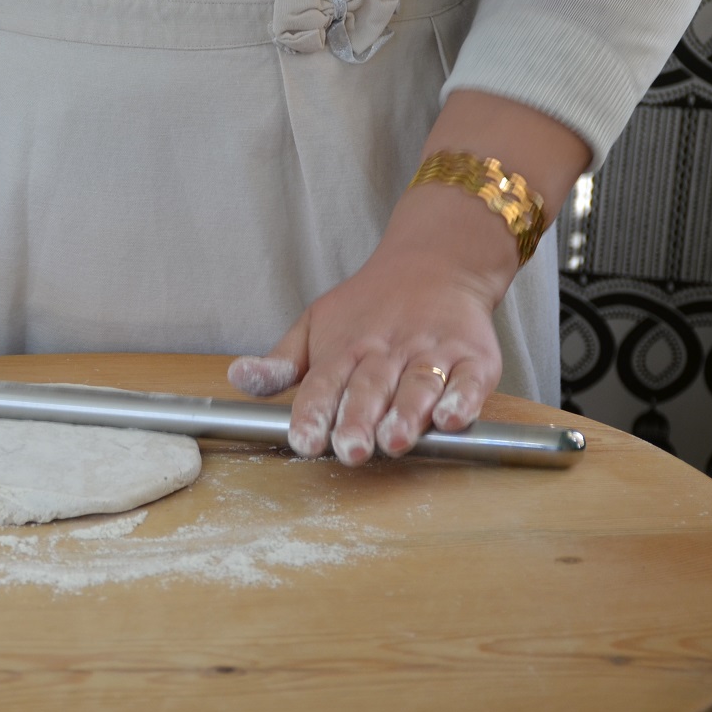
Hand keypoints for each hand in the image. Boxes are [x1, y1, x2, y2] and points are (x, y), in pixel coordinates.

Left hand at [229, 244, 504, 465]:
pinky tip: (451, 418)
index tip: (305, 440)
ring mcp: (431, 353)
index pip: (323, 384)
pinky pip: (469, 379)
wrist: (437, 261)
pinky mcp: (474, 356)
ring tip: (395, 441)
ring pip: (417, 385)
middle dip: (359, 420)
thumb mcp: (314, 327)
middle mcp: (386, 351)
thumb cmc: (368, 307)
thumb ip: (280, 364)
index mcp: (344, 349)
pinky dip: (462, 398)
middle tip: (350, 449)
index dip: (314, 412)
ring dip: (407, 414)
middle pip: (370, 388)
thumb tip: (238, 378)